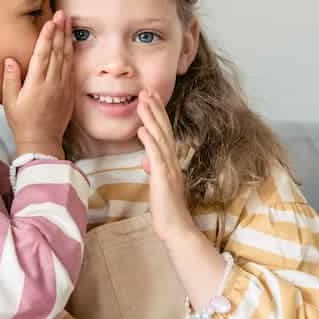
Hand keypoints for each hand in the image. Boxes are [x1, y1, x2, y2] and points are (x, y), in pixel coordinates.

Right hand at [2, 10, 73, 158]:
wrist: (42, 141)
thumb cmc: (22, 121)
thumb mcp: (10, 101)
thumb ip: (11, 79)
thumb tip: (10, 59)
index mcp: (36, 83)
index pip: (42, 54)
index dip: (46, 36)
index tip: (49, 22)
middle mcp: (52, 82)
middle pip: (57, 51)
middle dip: (60, 31)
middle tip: (62, 13)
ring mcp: (63, 86)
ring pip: (67, 57)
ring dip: (68, 38)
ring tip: (69, 22)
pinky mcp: (69, 91)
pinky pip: (71, 68)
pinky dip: (72, 53)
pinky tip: (71, 43)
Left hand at [137, 90, 195, 241]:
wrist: (176, 229)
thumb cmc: (166, 210)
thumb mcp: (158, 186)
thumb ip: (154, 170)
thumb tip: (146, 160)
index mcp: (170, 162)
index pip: (164, 132)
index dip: (158, 114)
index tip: (151, 98)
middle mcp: (172, 161)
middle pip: (164, 129)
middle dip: (155, 108)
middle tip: (147, 89)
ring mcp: (169, 169)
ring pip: (160, 137)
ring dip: (151, 118)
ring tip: (142, 100)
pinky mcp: (163, 178)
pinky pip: (156, 156)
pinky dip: (149, 141)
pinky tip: (142, 129)